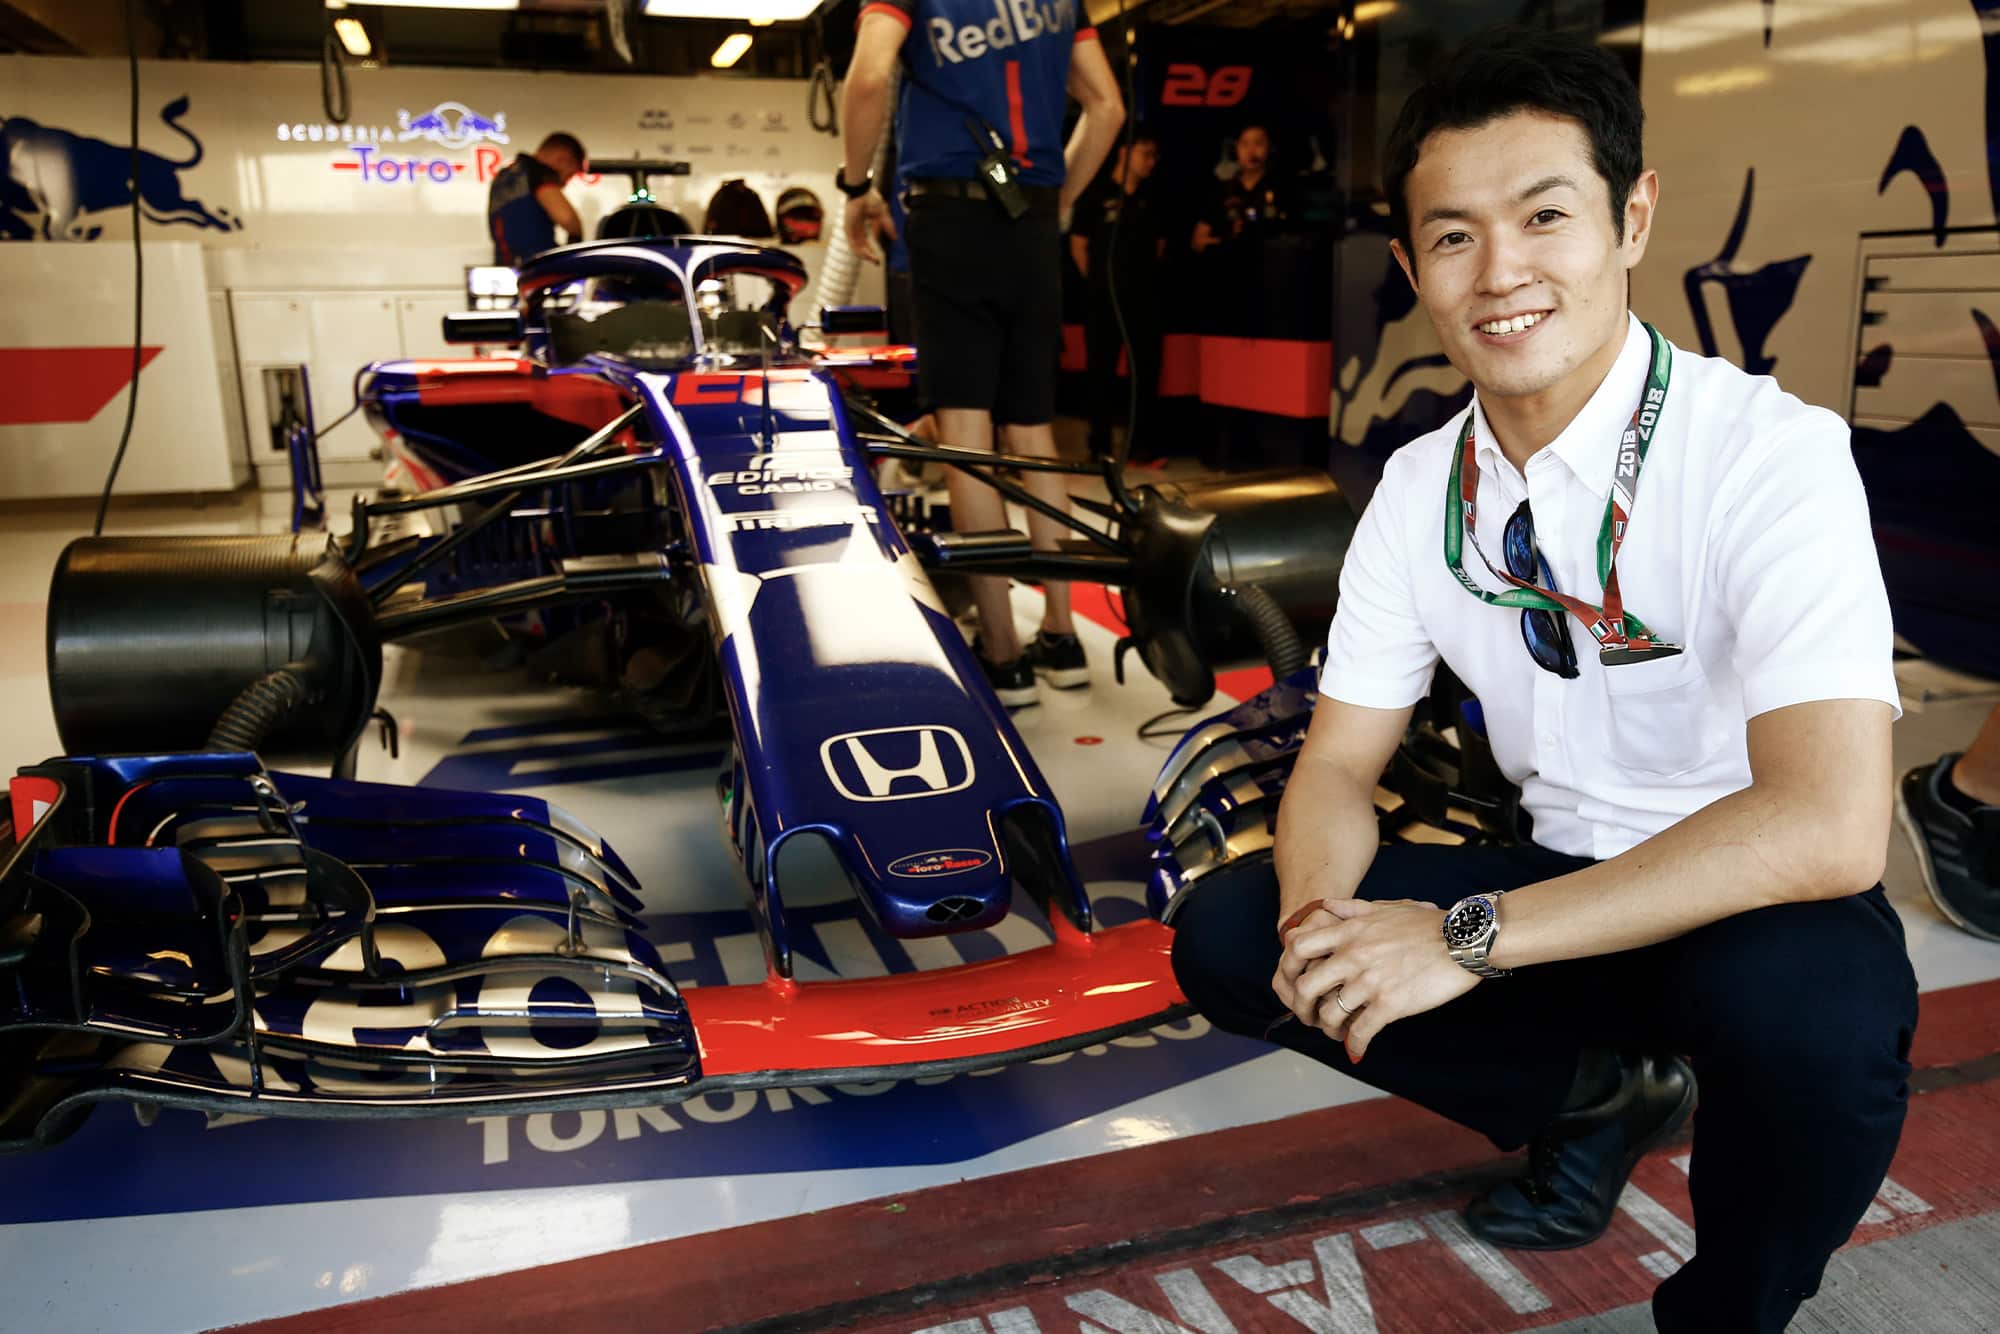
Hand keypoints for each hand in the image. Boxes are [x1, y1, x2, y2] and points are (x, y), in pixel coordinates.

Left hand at [846, 190, 893, 261]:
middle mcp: (855, 230)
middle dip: (869, 256)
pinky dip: (860, 252)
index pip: (865, 243)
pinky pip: (853, 245)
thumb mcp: (882, 215)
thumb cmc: (869, 199)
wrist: (860, 191)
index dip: (871, 251)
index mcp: (861, 227)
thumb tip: (895, 238)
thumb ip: (888, 226)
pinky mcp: (848, 230)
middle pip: (861, 247)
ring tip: (874, 260)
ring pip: (856, 248)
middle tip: (877, 262)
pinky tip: (868, 255)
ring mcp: (851, 230)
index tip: (878, 258)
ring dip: (866, 256)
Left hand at [1276, 898, 1478, 1063]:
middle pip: (1305, 987)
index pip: (1297, 947)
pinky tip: (1357, 1050)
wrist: (1463, 940)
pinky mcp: (1390, 1004)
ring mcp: (1370, 981)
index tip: (1292, 981)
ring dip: (1329, 1030)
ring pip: (1329, 1015)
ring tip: (1337, 1034)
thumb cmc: (1427, 924)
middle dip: (1301, 1007)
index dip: (1287, 967)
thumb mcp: (1384, 907)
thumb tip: (1326, 906)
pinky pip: (1360, 1032)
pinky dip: (1355, 1045)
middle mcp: (1353, 956)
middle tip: (1309, 1016)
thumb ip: (1351, 908)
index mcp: (1348, 932)